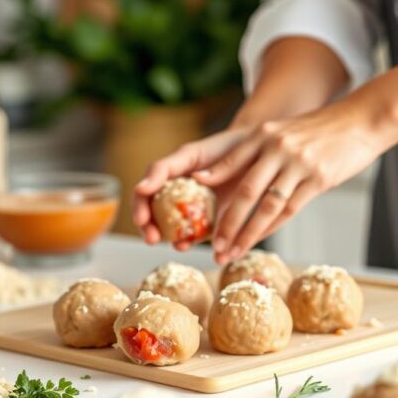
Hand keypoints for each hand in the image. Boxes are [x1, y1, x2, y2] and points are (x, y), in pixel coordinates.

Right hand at [132, 126, 254, 250]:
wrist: (258, 152)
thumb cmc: (221, 148)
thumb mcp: (191, 154)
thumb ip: (164, 169)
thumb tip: (140, 188)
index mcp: (167, 180)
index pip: (144, 197)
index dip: (139, 210)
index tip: (141, 221)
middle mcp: (178, 198)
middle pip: (156, 219)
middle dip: (151, 231)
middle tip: (153, 239)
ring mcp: (197, 212)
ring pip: (179, 232)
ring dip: (177, 241)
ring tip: (180, 245)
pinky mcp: (218, 222)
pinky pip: (208, 237)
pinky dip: (207, 245)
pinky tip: (210, 249)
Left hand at [197, 100, 386, 262]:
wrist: (360, 120)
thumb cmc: (318, 131)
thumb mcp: (282, 132)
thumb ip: (258, 151)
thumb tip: (225, 177)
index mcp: (263, 134)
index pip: (229, 166)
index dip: (212, 190)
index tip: (198, 206)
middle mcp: (277, 147)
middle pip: (245, 192)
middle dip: (227, 222)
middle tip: (215, 245)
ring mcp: (298, 163)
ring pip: (266, 206)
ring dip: (247, 233)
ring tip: (233, 251)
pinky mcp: (318, 178)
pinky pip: (290, 208)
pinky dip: (272, 227)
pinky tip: (260, 239)